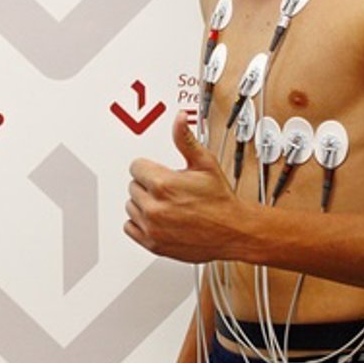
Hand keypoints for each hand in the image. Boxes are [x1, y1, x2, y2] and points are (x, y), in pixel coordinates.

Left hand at [124, 113, 247, 262]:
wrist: (233, 231)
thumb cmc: (221, 201)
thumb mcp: (205, 164)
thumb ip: (185, 140)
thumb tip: (178, 119)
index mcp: (163, 184)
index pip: (136, 167)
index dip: (150, 168)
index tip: (161, 173)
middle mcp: (154, 207)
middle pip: (133, 186)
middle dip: (148, 185)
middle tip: (169, 190)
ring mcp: (152, 227)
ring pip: (131, 206)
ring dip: (144, 203)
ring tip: (166, 204)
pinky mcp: (152, 243)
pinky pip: (130, 227)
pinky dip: (140, 223)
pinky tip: (158, 219)